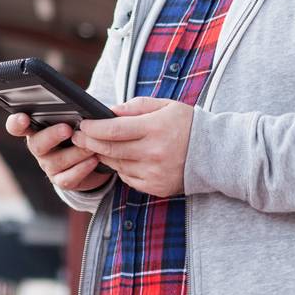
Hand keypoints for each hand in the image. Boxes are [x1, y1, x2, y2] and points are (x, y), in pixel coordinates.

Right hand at [4, 112, 112, 191]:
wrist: (93, 158)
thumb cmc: (79, 132)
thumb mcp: (74, 120)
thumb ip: (71, 113)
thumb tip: (82, 108)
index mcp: (36, 129)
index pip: (17, 126)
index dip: (16, 123)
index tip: (23, 118)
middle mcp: (38, 148)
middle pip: (37, 144)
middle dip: (52, 136)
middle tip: (67, 129)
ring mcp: (48, 166)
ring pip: (57, 161)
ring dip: (76, 152)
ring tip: (91, 145)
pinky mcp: (60, 180)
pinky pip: (68, 178)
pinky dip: (82, 168)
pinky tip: (94, 160)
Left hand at [72, 97, 193, 196]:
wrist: (215, 153)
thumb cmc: (187, 124)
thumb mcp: (165, 106)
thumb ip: (135, 107)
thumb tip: (109, 111)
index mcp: (155, 129)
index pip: (113, 129)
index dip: (93, 127)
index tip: (82, 123)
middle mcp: (154, 153)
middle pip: (110, 150)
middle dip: (89, 142)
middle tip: (78, 136)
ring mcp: (155, 173)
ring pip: (117, 165)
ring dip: (104, 155)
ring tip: (98, 145)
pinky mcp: (156, 188)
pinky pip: (128, 178)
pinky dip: (121, 168)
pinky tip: (123, 158)